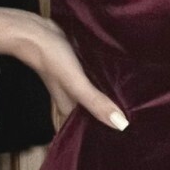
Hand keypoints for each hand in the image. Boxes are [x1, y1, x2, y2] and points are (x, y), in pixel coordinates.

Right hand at [20, 14, 127, 134]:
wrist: (34, 30)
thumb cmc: (51, 58)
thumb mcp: (76, 83)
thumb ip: (95, 102)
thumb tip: (120, 125)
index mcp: (69, 108)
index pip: (86, 128)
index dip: (102, 133)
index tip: (126, 139)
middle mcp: (71, 98)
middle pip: (92, 112)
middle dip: (109, 116)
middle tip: (135, 120)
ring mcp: (74, 82)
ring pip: (94, 95)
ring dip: (108, 98)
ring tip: (133, 103)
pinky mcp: (78, 67)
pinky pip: (93, 79)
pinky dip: (103, 81)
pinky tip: (118, 79)